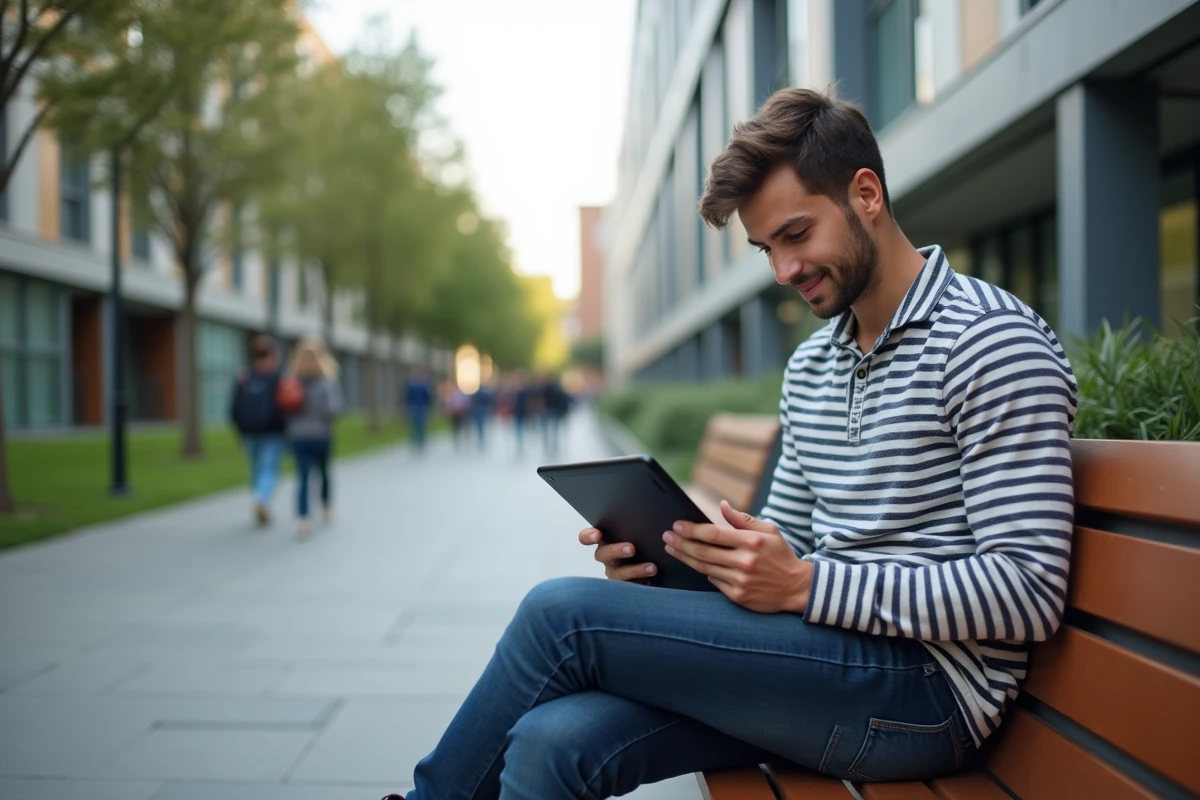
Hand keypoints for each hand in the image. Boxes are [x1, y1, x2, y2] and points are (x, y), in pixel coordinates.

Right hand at [578, 527, 658, 582]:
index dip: (588, 536)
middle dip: (615, 551)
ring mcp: (614, 573)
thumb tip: (647, 508)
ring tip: (652, 567)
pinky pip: (630, 587)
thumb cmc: (644, 543)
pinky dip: (642, 582)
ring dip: (634, 570)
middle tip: (631, 548)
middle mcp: (606, 557)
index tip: (597, 535)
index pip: (586, 538)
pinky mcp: (625, 587)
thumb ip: (637, 524)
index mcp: (605, 540)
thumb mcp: (640, 532)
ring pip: (618, 573)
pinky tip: (653, 580)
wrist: (658, 564)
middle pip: (602, 555)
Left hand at [663, 501, 811, 613]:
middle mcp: (744, 561)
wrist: (796, 587)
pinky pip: (713, 581)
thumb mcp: (769, 531)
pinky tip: (695, 564)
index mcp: (751, 542)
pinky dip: (704, 571)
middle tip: (667, 537)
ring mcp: (740, 580)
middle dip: (680, 543)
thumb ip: (743, 519)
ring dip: (684, 557)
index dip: (691, 529)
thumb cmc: (780, 555)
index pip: (712, 534)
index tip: (676, 525)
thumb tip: (722, 506)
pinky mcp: (738, 596)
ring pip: (704, 567)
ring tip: (672, 548)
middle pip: (702, 552)